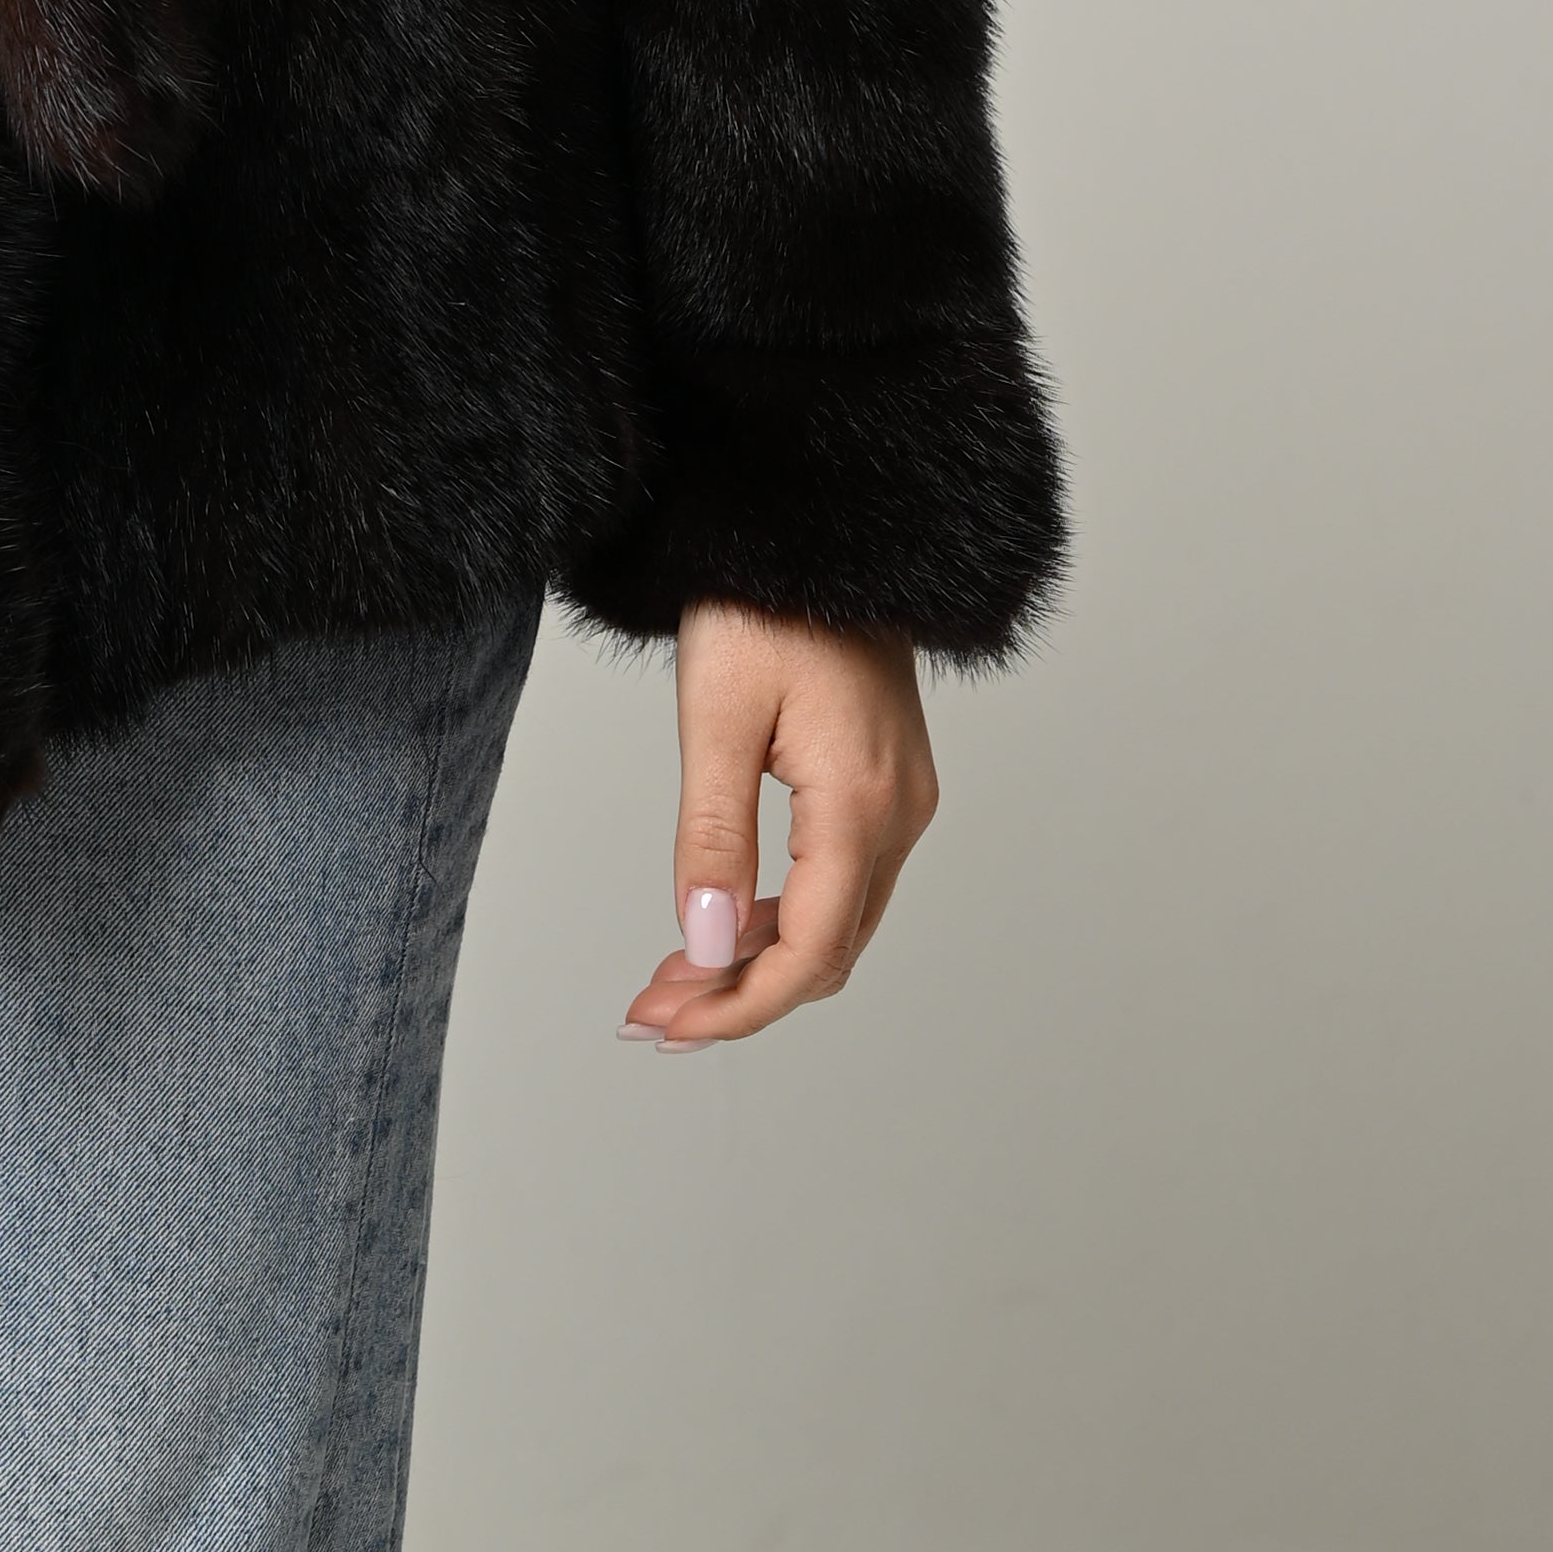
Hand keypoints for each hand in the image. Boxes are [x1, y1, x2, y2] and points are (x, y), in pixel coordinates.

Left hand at [620, 603, 937, 1050]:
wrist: (818, 523)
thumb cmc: (763, 600)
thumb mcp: (717, 715)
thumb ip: (712, 836)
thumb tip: (704, 945)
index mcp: (863, 806)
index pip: (807, 953)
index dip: (736, 1007)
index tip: (664, 1028)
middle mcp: (900, 816)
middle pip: (826, 951)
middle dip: (739, 993)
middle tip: (651, 1012)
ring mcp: (901, 801)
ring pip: (835, 922)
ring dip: (756, 959)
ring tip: (670, 976)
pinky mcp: (886, 783)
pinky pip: (840, 880)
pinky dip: (779, 914)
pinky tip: (720, 919)